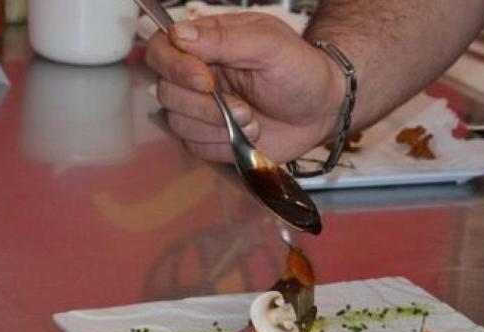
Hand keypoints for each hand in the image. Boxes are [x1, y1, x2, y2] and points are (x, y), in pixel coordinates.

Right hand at [145, 13, 344, 163]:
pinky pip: (195, 146)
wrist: (322, 110)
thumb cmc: (301, 70)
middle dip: (205, 106)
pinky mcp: (210, 137)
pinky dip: (222, 144)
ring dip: (217, 126)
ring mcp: (201, 108)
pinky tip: (248, 135)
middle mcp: (197, 75)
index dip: (175, 67)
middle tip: (243, 106)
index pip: (161, 49)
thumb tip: (180, 34)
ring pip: (177, 121)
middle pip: (165, 90)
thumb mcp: (270, 44)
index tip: (206, 80)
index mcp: (206, 44)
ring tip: (252, 119)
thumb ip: (224, 39)